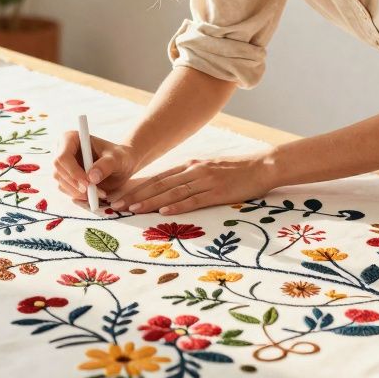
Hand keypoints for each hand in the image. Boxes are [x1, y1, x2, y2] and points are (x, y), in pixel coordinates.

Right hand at [53, 131, 139, 203]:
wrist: (121, 165)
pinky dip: (79, 196)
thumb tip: (92, 177)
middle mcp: (63, 150)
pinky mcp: (66, 178)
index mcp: (71, 138)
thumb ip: (106, 165)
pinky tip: (94, 194)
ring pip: (61, 183)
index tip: (88, 183)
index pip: (63, 157)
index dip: (73, 171)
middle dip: (76, 185)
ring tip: (99, 193)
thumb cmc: (119, 156)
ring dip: (78, 192)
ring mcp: (63, 166)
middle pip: (58, 171)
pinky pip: (66, 190)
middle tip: (95, 192)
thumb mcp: (117, 158)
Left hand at [107, 152, 278, 215]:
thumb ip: (190, 178)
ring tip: (131, 210)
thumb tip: (170, 191)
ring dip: (149, 202)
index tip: (120, 196)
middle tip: (115, 205)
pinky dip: (177, 206)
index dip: (137, 187)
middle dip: (135, 195)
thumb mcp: (209, 169)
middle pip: (159, 184)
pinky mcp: (218, 192)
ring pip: (171, 192)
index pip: (158, 177)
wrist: (263, 166)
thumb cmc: (237, 171)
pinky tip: (163, 212)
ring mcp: (205, 181)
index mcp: (191, 165)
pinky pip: (194, 200)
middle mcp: (194, 171)